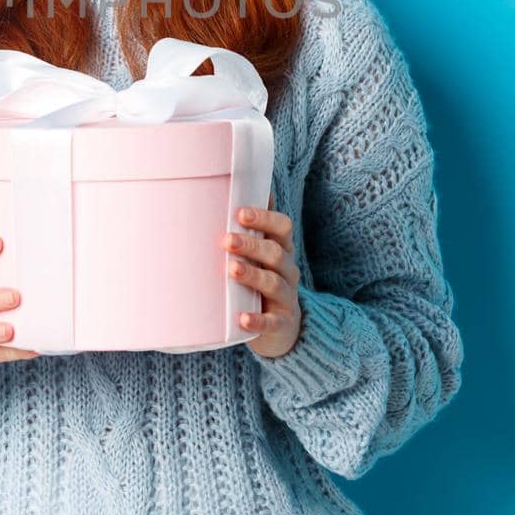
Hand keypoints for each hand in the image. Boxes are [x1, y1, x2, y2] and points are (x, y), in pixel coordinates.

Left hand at [226, 191, 301, 357]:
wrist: (282, 329)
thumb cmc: (262, 280)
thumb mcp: (261, 254)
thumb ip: (252, 228)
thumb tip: (240, 186)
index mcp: (282, 249)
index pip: (281, 227)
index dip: (264, 218)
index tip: (240, 213)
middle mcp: (288, 270)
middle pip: (275, 252)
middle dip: (251, 244)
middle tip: (226, 240)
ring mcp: (287, 298)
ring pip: (274, 283)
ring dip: (253, 275)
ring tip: (231, 269)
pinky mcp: (281, 324)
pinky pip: (271, 322)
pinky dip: (257, 320)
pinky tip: (242, 318)